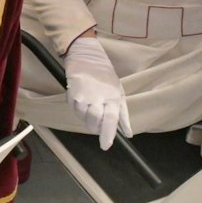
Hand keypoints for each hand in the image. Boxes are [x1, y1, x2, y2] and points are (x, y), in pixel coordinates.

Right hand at [63, 35, 132, 149]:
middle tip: (97, 125)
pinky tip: (81, 102)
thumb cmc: (105, 75)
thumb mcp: (119, 93)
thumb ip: (123, 115)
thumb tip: (128, 134)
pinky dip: (77, 110)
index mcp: (113, 97)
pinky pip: (74, 110)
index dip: (107, 134)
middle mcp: (99, 97)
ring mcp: (84, 96)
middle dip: (95, 128)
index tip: (106, 146)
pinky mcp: (72, 94)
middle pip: (95, 122)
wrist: (87, 56)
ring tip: (89, 108)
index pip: (111, 119)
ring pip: (83, 118)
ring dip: (86, 118)